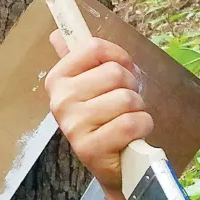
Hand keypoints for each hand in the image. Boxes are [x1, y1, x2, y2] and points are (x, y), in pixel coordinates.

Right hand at [45, 34, 152, 190]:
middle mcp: (60, 101)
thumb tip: (57, 33)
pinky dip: (142, 126)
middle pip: (114, 72)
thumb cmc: (106, 120)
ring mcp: (73, 125)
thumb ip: (78, 59)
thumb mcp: (91, 86)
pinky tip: (133, 135)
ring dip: (138, 110)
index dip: (118, 56)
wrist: (115, 166)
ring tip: (128, 121)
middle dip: (131, 87)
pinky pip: (130, 123)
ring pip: (126, 98)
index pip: (93, 47)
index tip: (121, 70)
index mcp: (58, 79)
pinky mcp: (90, 148)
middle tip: (124, 104)